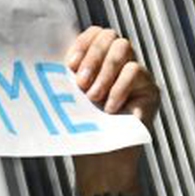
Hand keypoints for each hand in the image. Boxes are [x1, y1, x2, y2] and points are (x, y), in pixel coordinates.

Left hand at [66, 25, 159, 188]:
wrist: (99, 162)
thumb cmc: (81, 129)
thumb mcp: (69, 96)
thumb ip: (67, 72)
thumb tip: (44, 50)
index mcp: (99, 62)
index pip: (96, 33)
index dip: (83, 43)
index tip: (69, 65)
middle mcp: (119, 64)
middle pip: (110, 36)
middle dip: (93, 57)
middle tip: (81, 84)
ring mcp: (137, 75)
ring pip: (123, 48)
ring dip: (104, 72)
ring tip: (94, 99)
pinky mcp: (150, 89)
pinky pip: (135, 71)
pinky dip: (119, 88)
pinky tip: (111, 109)